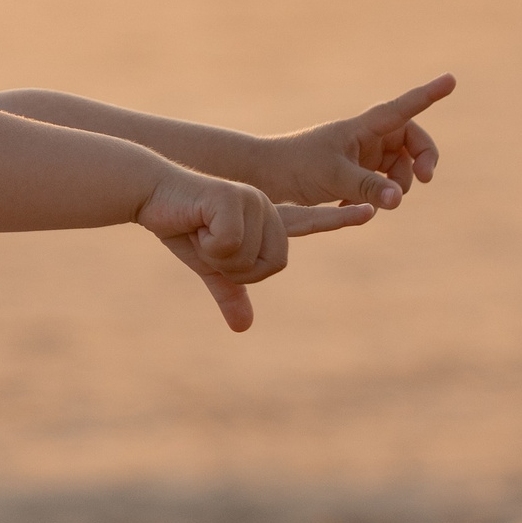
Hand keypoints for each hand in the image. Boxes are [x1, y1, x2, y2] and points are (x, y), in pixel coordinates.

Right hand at [137, 170, 374, 331]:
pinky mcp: (235, 198)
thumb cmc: (181, 226)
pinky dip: (207, 245)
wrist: (151, 194)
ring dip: (217, 256)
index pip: (309, 222)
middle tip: (209, 246)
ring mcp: (254, 201)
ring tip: (200, 231)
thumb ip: (231, 291)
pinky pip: (230, 244)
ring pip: (249, 258)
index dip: (337, 219)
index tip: (369, 211)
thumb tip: (244, 328)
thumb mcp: (210, 265)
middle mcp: (267, 208)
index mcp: (266, 220)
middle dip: (235, 268)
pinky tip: (195, 224)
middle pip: (272, 264)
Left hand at [270, 74, 454, 207]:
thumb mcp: (332, 177)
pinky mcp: (355, 175)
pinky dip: (374, 198)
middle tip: (426, 179)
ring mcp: (363, 156)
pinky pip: (381, 186)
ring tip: (374, 203)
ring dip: (395, 187)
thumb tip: (398, 199)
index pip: (403, 108)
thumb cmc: (295, 168)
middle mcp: (367, 138)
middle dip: (422, 161)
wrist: (264, 180)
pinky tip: (348, 206)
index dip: (428, 95)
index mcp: (363, 127)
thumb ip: (367, 187)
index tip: (452, 79)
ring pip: (399, 169)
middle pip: (413, 143)